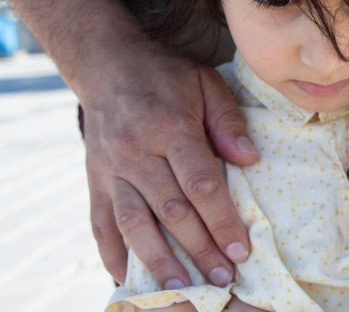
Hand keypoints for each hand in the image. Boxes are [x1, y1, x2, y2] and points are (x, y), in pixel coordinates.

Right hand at [84, 40, 258, 287]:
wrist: (108, 63)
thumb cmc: (166, 75)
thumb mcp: (206, 83)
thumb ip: (228, 121)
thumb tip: (250, 160)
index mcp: (170, 128)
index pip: (201, 184)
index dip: (222, 220)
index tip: (241, 250)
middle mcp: (137, 152)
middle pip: (172, 210)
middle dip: (200, 248)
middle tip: (221, 279)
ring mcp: (111, 168)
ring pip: (134, 223)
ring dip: (158, 260)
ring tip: (181, 288)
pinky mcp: (94, 177)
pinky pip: (99, 221)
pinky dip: (111, 253)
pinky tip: (126, 277)